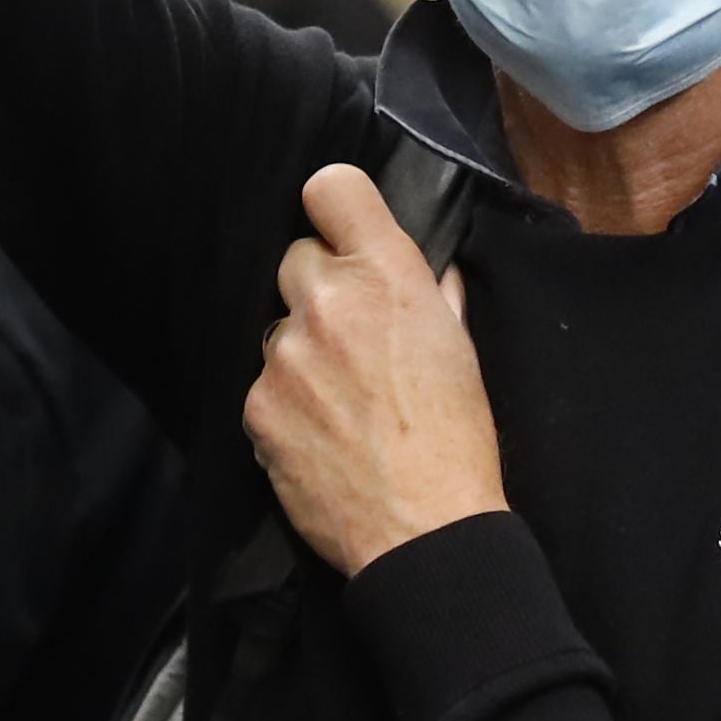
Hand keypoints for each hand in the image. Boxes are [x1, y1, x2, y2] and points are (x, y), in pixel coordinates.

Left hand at [244, 167, 508, 574]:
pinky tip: (323, 436)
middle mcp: (327, 301)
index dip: (334, 208)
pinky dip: (286, 405)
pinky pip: (262, 386)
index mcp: (387, 274)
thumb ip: (434, 296)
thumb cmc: (458, 443)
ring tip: (342, 403)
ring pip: (278, 328)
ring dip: (302, 353)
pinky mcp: (257, 406)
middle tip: (352, 339)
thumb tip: (425, 271)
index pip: (330, 188)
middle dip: (320, 290)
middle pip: (296, 258)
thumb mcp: (463, 351)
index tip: (341, 232)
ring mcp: (284, 355)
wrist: (425, 532)